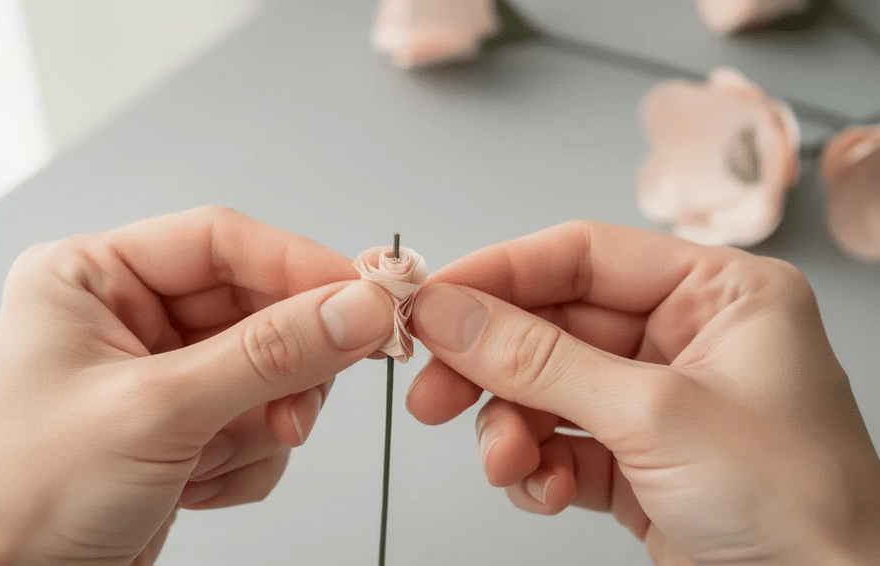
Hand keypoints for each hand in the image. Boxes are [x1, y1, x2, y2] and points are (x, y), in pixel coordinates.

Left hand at [0, 207, 394, 565]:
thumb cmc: (25, 496)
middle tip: (302, 403)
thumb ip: (268, 355)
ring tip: (218, 458)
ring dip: (262, 422)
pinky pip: (259, 417)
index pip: (220, 242)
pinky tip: (199, 483)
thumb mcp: (157, 412)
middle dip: (284, 366)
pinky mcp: (186, 421)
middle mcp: (129, 317)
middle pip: (255, 307)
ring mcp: (162, 371)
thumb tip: (353, 311)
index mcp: (93, 278)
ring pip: (268, 368)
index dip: (298, 265)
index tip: (363, 294)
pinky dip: (247, 457)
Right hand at [407, 220, 879, 564]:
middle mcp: (683, 338)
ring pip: (545, 390)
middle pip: (551, 326)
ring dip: (510, 428)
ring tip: (505, 463)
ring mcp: (655, 402)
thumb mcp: (655, 416)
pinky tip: (546, 491)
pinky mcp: (635, 460)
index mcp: (715, 293)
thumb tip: (451, 313)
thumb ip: (541, 360)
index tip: (431, 301)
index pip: (582, 256)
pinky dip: (537, 469)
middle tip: (433, 391)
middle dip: (491, 366)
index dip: (498, 273)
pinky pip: (558, 444)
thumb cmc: (796, 505)